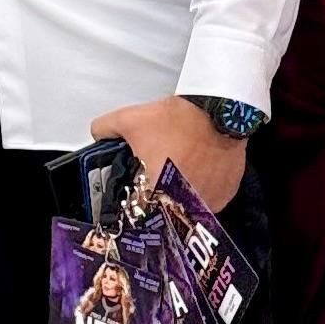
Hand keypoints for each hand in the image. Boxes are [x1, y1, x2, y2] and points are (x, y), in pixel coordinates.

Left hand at [90, 96, 244, 212]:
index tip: (139, 193)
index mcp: (155, 193)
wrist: (218, 110)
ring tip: (181, 172)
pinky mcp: (225, 195)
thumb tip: (99, 135)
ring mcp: (207, 202)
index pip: (139, 213)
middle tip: (161, 177)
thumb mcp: (130, 119)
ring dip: (182, 196)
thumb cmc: (180, 119)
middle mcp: (183, 204)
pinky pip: (210, 202)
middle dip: (160, 197)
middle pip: (165, 212)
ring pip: (188, 209)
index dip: (136, 202)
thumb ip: (105, 128)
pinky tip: (199, 172)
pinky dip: (203, 191)